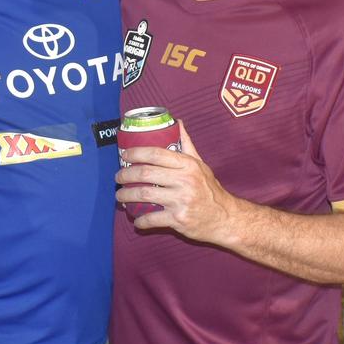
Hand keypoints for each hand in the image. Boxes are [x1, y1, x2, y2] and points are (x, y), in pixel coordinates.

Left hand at [115, 124, 245, 243]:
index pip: (156, 154)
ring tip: (120, 196)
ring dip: (126, 196)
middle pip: (145, 173)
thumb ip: (187, 145)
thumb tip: (177, 123)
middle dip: (125, 175)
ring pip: (144, 195)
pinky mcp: (178, 219)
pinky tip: (136, 219)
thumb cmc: (210, 189)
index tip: (124, 155)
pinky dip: (140, 220)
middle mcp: (184, 180)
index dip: (135, 153)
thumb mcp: (201, 165)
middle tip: (118, 177)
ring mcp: (181, 200)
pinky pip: (152, 218)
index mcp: (188, 165)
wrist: (225, 218)